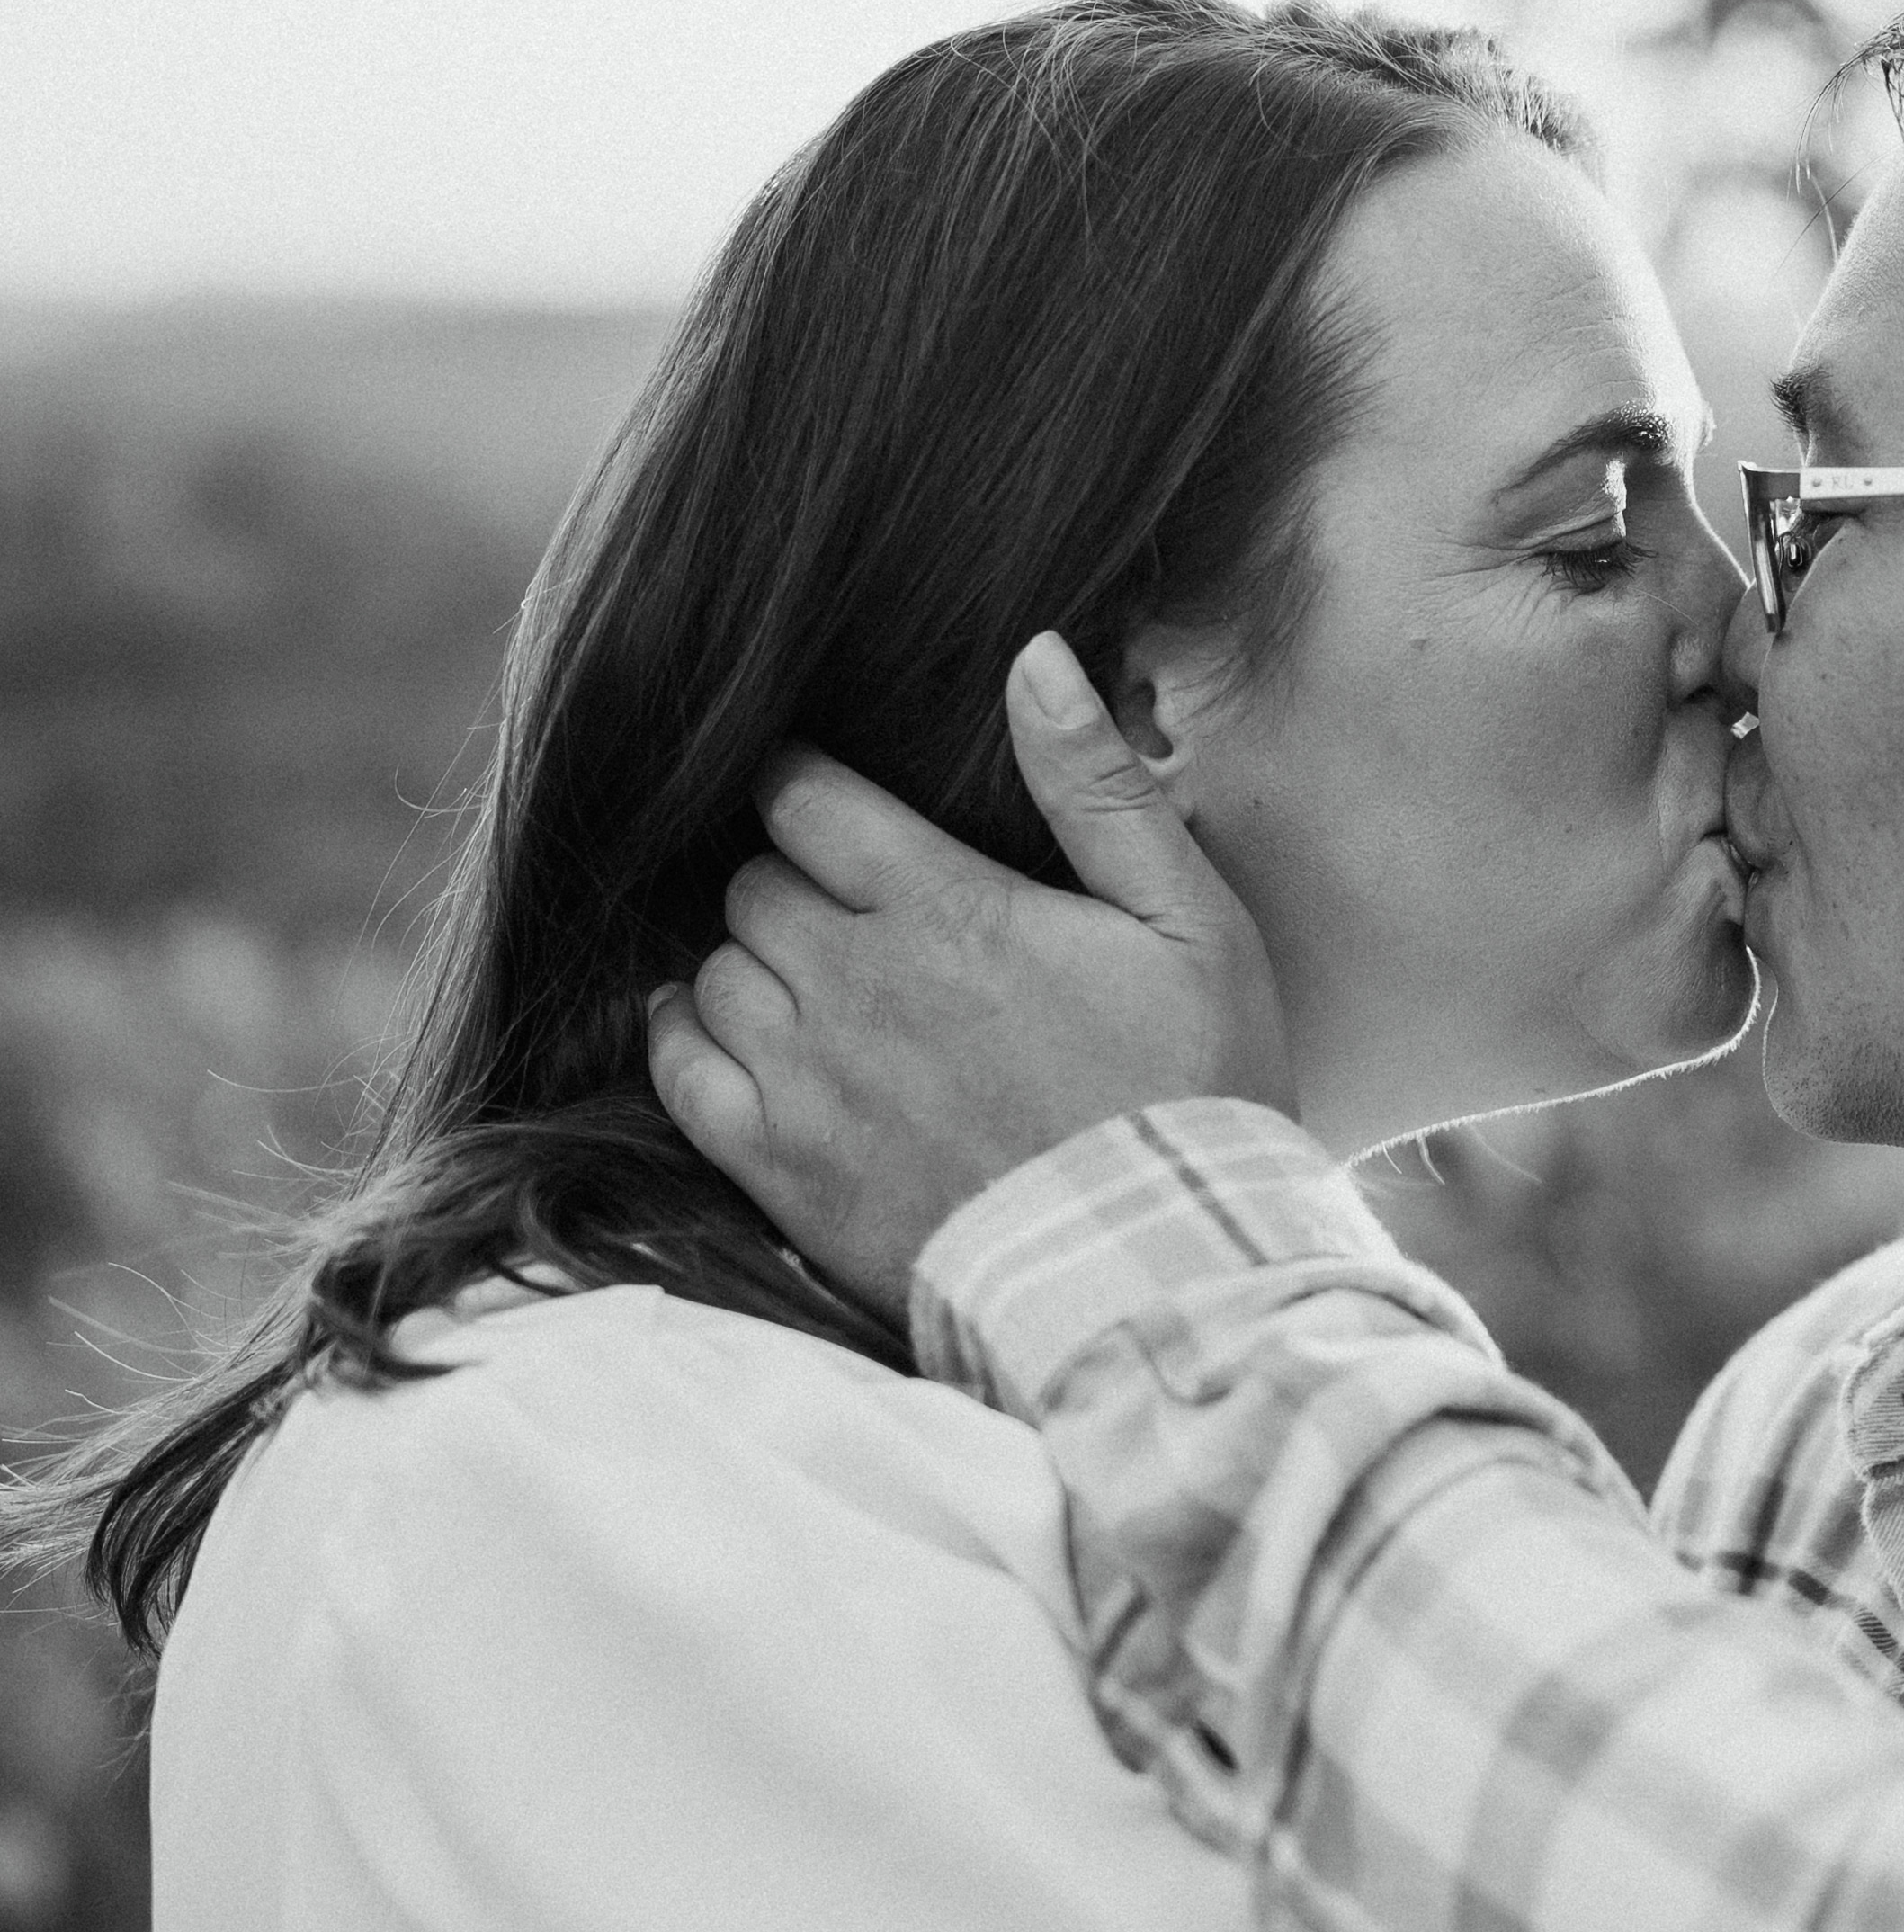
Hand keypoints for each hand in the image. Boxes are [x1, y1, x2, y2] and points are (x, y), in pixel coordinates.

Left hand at [643, 636, 1291, 1319]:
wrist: (1159, 1277)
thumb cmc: (1194, 1091)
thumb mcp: (1190, 923)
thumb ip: (1097, 785)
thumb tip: (1032, 654)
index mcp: (945, 905)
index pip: (805, 798)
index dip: (808, 785)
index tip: (829, 800)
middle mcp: (853, 982)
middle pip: (752, 881)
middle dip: (789, 877)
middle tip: (845, 903)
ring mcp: (807, 1081)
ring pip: (715, 969)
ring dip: (750, 960)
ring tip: (808, 977)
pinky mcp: (783, 1171)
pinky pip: (681, 1074)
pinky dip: (688, 1039)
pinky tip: (732, 1036)